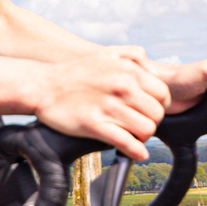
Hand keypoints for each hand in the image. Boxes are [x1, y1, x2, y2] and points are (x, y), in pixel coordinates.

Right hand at [35, 49, 171, 157]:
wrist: (43, 85)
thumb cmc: (76, 72)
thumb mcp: (107, 52)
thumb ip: (135, 56)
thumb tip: (155, 72)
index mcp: (128, 70)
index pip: (163, 94)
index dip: (160, 106)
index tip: (148, 112)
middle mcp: (122, 87)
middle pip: (158, 114)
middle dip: (152, 123)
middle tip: (140, 125)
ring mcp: (108, 106)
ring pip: (146, 130)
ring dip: (143, 138)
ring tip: (134, 137)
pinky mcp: (94, 125)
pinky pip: (127, 143)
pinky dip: (136, 152)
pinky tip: (136, 153)